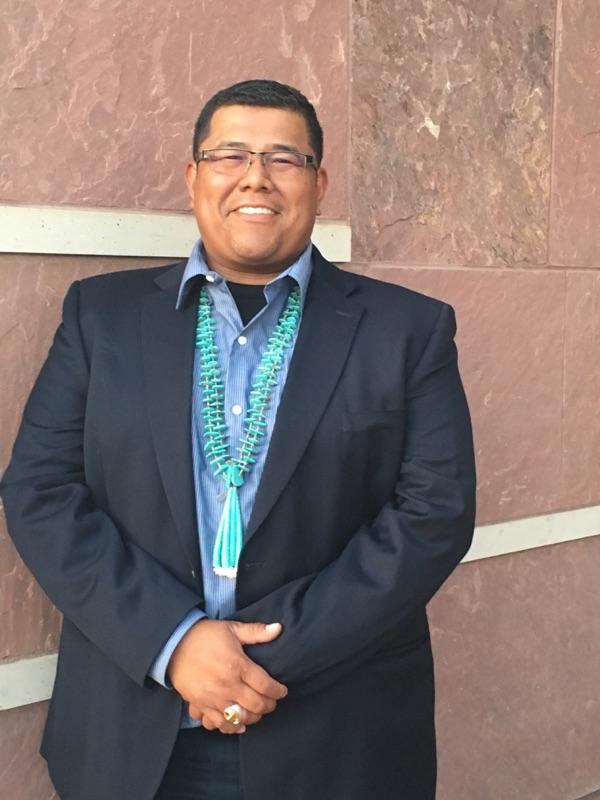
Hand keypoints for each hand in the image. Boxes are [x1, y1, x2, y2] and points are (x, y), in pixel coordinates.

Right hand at [168, 619, 286, 733]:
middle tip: (272, 702)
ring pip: (239, 718)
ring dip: (252, 718)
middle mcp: (227, 685)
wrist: (174, 644)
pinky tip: (237, 723)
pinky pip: (217, 724)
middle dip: (268, 706)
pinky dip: (229, 727)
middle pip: (256, 705)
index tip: (282, 691)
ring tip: (256, 712)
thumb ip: (256, 631)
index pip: (265, 685)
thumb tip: (278, 628)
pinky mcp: (200, 705)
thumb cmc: (205, 635)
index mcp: (237, 665)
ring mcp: (213, 698)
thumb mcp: (232, 628)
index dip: (278, 691)